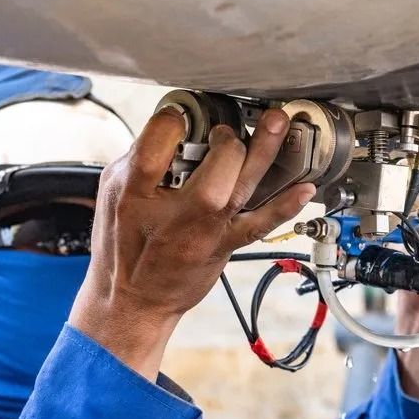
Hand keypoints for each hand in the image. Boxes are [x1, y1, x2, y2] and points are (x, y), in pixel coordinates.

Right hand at [70, 107, 314, 379]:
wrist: (135, 300)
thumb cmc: (122, 247)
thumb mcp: (113, 195)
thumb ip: (139, 160)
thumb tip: (171, 125)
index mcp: (133, 194)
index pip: (156, 144)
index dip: (172, 122)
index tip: (179, 117)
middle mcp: (173, 213)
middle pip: (213, 167)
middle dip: (228, 141)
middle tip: (224, 134)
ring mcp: (204, 231)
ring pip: (241, 188)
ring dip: (264, 153)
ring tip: (278, 122)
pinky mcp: (224, 245)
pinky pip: (260, 224)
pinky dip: (284, 206)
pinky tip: (305, 188)